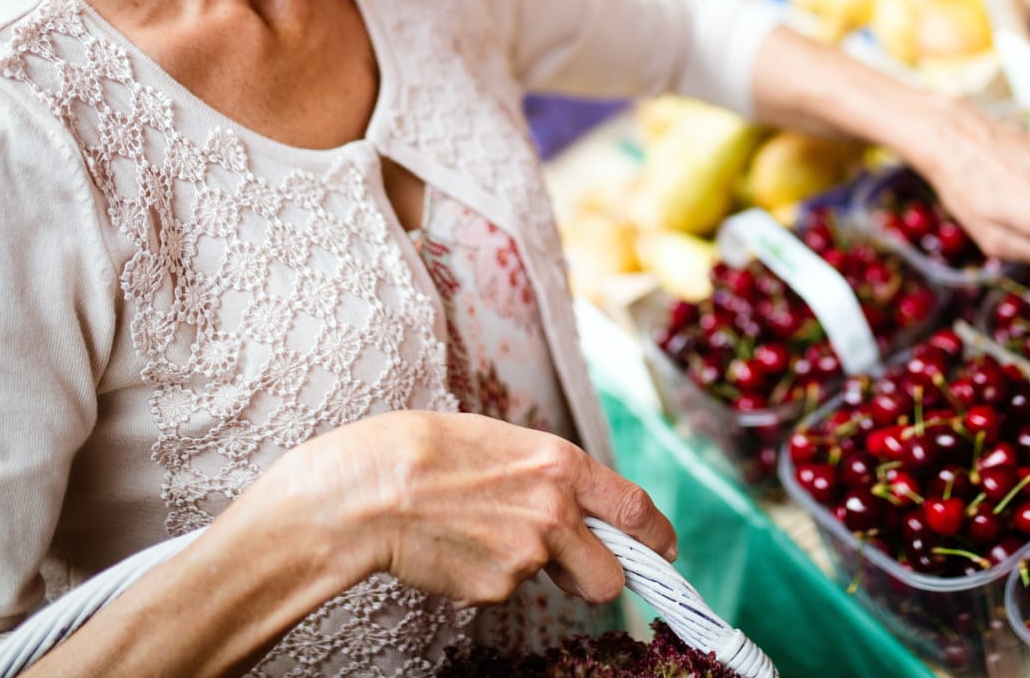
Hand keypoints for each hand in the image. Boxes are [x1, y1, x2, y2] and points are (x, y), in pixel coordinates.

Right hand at [221, 410, 675, 607]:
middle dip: (598, 578)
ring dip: (529, 569)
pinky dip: (486, 576)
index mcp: (561, 465)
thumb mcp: (500, 440)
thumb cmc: (423, 450)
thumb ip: (546, 472)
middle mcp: (555, 513)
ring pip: (551, 583)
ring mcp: (526, 557)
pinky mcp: (493, 590)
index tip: (664, 550)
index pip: (635, 509)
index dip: (657, 537)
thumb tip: (572, 499)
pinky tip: (454, 546)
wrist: (366, 490)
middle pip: (612, 576)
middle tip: (570, 569)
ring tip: (478, 532)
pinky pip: (504, 590)